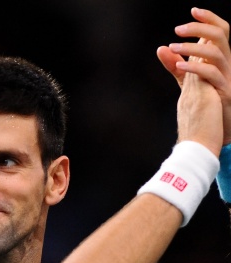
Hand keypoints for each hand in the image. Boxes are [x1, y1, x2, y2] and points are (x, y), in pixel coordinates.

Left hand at [157, 7, 230, 144]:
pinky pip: (212, 74)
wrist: (216, 129)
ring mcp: (227, 77)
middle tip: (178, 30)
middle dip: (199, 28)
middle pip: (220, 35)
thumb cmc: (206, 103)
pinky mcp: (225, 92)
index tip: (192, 11)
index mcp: (220, 59)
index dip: (209, 18)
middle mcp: (227, 64)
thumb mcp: (189, 81)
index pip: (221, 30)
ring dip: (192, 47)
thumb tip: (161, 48)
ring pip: (215, 52)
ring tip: (173, 48)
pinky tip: (180, 68)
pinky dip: (195, 68)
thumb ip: (177, 65)